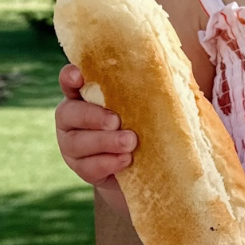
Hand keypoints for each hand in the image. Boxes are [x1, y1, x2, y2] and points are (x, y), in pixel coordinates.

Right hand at [55, 65, 136, 199]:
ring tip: (130, 142)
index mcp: (83, 95)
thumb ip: (146, 90)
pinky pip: (88, 167)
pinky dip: (108, 163)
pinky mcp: (81, 169)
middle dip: (93, 116)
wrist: (139, 165)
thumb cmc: (142, 123)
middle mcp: (71, 118)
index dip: (70, 77)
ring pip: (77, 143)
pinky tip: (126, 160)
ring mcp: (71, 145)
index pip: (69, 81)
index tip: (80, 76)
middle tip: (117, 120)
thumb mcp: (142, 105)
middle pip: (69, 113)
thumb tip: (176, 75)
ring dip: (105, 142)